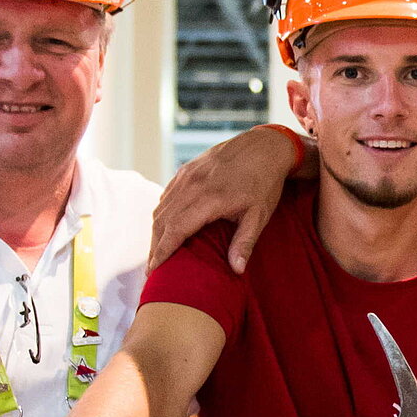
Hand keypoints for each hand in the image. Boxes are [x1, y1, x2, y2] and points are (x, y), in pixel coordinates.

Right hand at [148, 124, 308, 272]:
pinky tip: (164, 227)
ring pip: (161, 207)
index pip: (176, 229)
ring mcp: (187, 175)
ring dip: (155, 231)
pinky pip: (166, 195)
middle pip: (162, 221)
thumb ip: (245, 242)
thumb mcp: (259, 215)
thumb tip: (236, 269)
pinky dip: (161, 213)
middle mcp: (192, 186)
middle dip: (154, 246)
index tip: (154, 269)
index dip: (162, 251)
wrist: (262, 147)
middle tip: (152, 268)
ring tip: (156, 252)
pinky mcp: (186, 170)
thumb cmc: (264, 183)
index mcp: (209, 199)